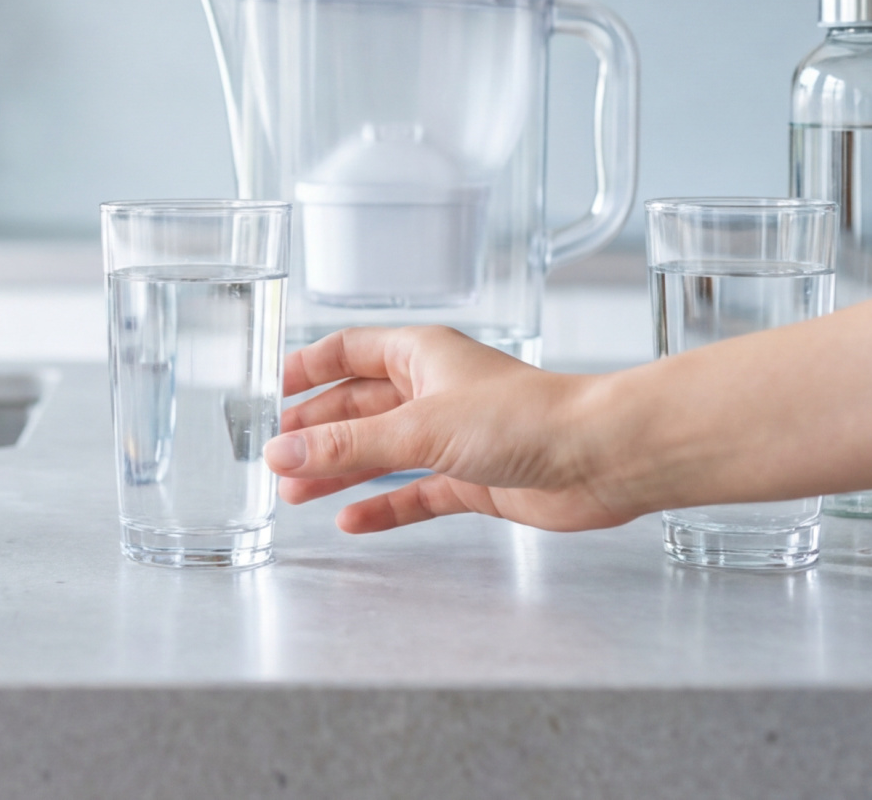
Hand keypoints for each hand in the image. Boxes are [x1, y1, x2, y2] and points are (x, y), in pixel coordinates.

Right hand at [264, 326, 641, 533]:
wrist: (598, 457)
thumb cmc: (523, 418)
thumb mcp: (419, 428)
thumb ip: (346, 445)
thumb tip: (280, 451)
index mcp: (421, 355)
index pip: (349, 351)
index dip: (308, 369)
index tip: (272, 391)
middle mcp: (434, 390)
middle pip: (359, 406)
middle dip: (316, 430)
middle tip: (274, 458)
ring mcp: (454, 436)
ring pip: (381, 452)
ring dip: (340, 470)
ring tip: (297, 493)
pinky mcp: (474, 478)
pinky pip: (415, 492)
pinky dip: (383, 505)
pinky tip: (351, 521)